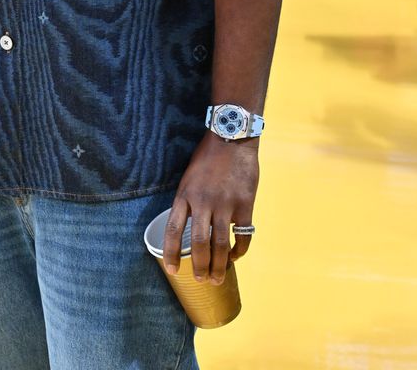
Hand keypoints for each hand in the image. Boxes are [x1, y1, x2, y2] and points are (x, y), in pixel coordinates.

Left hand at [162, 133, 258, 283]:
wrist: (232, 138)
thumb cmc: (208, 157)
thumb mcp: (189, 176)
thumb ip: (188, 200)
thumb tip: (188, 227)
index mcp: (185, 194)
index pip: (174, 230)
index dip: (171, 253)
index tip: (172, 269)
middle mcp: (204, 202)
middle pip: (199, 243)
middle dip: (199, 266)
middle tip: (201, 280)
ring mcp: (226, 204)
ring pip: (220, 244)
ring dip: (219, 265)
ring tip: (217, 278)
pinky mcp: (245, 205)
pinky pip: (242, 235)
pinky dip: (239, 251)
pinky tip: (235, 256)